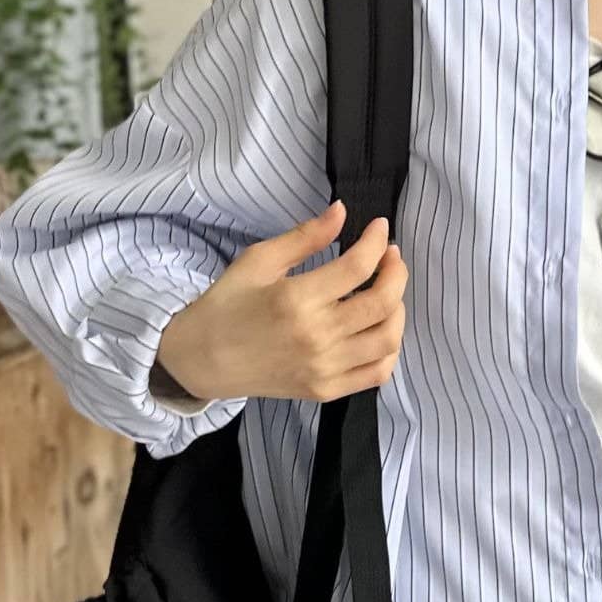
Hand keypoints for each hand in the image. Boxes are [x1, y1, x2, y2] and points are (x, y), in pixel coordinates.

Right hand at [156, 198, 407, 404]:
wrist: (203, 360)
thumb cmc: (227, 304)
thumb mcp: (259, 260)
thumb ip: (305, 237)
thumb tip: (343, 212)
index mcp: (296, 299)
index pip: (358, 267)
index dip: (377, 242)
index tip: (380, 229)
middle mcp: (317, 337)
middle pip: (383, 303)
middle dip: (396, 273)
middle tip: (390, 257)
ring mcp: (325, 368)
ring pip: (387, 339)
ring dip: (398, 310)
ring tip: (387, 292)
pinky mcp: (326, 390)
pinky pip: (377, 373)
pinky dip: (389, 349)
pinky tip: (380, 329)